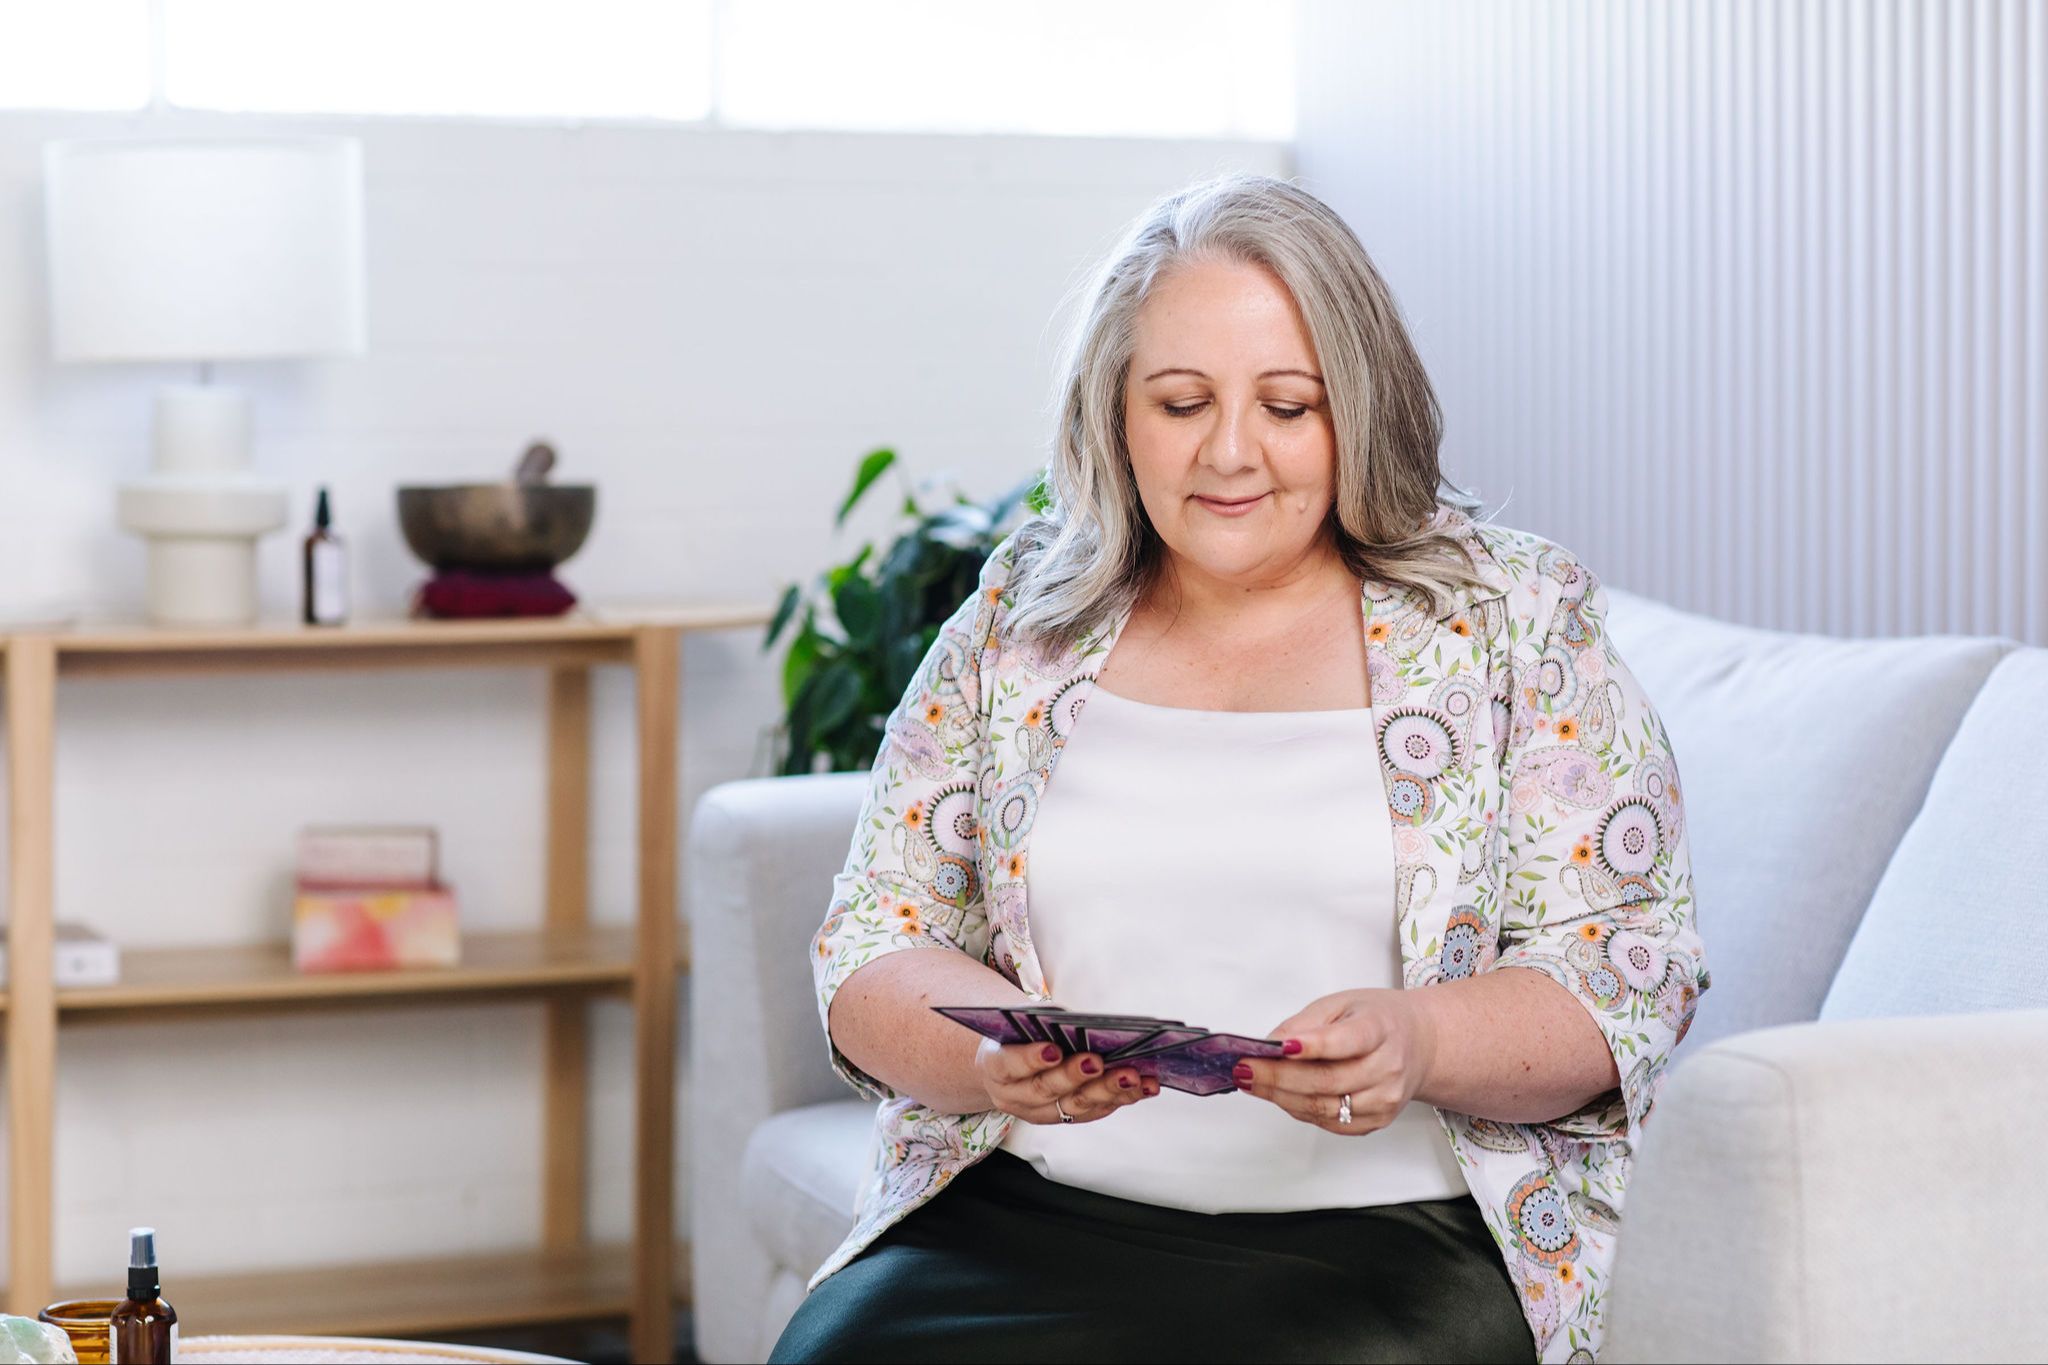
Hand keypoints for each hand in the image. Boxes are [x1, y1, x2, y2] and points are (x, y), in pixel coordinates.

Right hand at [975, 1039, 1160, 1123]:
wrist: (1007, 1068)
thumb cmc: (1017, 1036)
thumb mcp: (1016, 1025)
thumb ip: (1039, 1022)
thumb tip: (1077, 1020)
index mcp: (996, 1068)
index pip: (1010, 1064)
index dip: (1031, 1058)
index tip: (1053, 1049)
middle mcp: (1016, 1096)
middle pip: (1046, 1090)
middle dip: (1075, 1076)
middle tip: (1098, 1062)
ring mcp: (1042, 1112)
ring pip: (1076, 1106)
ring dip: (1108, 1091)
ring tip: (1133, 1076)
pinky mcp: (1066, 1118)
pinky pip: (1095, 1111)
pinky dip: (1122, 1098)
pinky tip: (1144, 1086)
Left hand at [1232, 988, 1437, 1134]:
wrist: (1420, 1045)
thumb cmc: (1378, 1020)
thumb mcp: (1342, 1003)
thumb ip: (1305, 1023)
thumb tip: (1269, 1045)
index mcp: (1380, 1029)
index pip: (1346, 1042)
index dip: (1313, 1046)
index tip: (1280, 1046)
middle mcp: (1388, 1068)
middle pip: (1327, 1081)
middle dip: (1278, 1077)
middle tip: (1244, 1069)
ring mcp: (1385, 1099)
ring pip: (1323, 1107)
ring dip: (1281, 1097)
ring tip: (1251, 1082)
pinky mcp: (1377, 1121)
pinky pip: (1330, 1122)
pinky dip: (1299, 1109)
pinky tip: (1280, 1095)